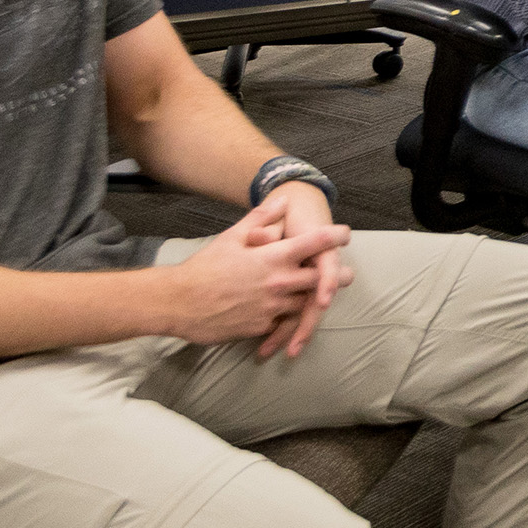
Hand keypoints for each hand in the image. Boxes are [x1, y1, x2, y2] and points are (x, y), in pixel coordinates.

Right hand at [163, 200, 350, 349]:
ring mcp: (272, 307)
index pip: (314, 242)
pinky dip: (289, 320)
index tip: (345, 234)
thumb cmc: (204, 267)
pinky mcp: (262, 327)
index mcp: (273, 257)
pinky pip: (283, 323)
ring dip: (315, 300)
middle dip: (337, 276)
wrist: (178, 302)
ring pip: (304, 304)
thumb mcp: (232, 236)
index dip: (334, 236)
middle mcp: (278, 282)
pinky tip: (294, 319)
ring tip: (326, 298)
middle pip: (319, 278)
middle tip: (349, 274)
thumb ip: (261, 218)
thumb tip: (284, 200)